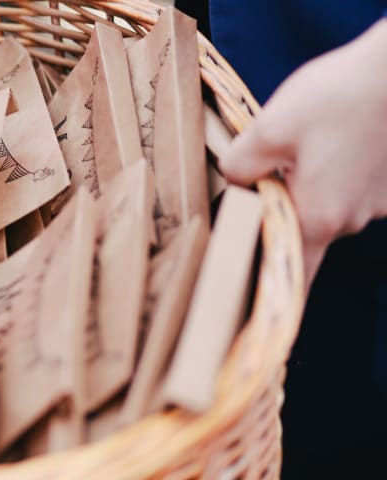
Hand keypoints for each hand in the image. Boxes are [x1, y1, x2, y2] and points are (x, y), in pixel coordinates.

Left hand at [220, 19, 386, 286]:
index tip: (253, 305)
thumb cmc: (338, 97)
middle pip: (304, 231)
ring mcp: (378, 200)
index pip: (290, 274)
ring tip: (303, 147)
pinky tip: (333, 139)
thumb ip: (240, 165)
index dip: (269, 288)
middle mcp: (352, 219)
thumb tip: (233, 182)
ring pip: (330, 205)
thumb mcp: (269, 129)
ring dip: (309, 186)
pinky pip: (353, 186)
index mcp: (318, 217)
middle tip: (262, 179)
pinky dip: (337, 171)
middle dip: (280, 211)